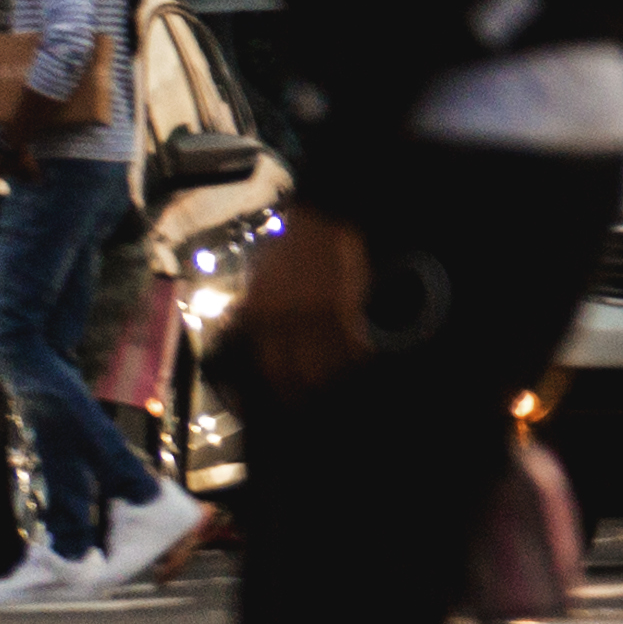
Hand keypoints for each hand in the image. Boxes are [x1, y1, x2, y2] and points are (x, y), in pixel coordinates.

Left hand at [238, 219, 368, 394]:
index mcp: (258, 317)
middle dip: (307, 393)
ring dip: (337, 378)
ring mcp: (314, 315)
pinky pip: (353, 346)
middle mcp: (282, 321)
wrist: (321, 221)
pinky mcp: (343, 307)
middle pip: (296, 375)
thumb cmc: (289, 252)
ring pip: (328, 367)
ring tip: (343, 380)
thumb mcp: (261, 286)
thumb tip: (258, 350)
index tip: (286, 403)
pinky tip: (364, 357)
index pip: (268, 368)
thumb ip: (258, 316)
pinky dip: (360, 357)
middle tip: (317, 399)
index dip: (279, 392)